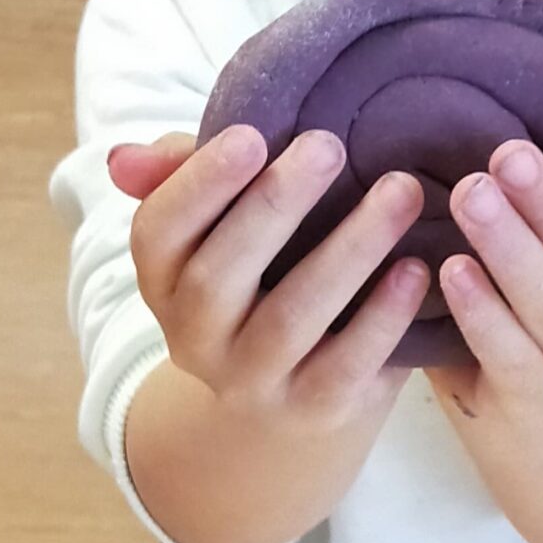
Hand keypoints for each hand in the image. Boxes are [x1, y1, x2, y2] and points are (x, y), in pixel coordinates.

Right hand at [107, 126, 428, 431]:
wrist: (283, 408)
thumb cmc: (259, 276)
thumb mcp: (220, 228)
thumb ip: (184, 178)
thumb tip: (125, 156)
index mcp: (166, 282)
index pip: (158, 235)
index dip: (198, 185)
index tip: (252, 133)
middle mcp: (196, 338)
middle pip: (220, 275)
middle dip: (274, 204)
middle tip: (329, 145)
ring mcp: (255, 382)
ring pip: (293, 318)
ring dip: (350, 248)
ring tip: (401, 190)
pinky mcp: (317, 409)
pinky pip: (349, 364)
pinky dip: (385, 315)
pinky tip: (417, 267)